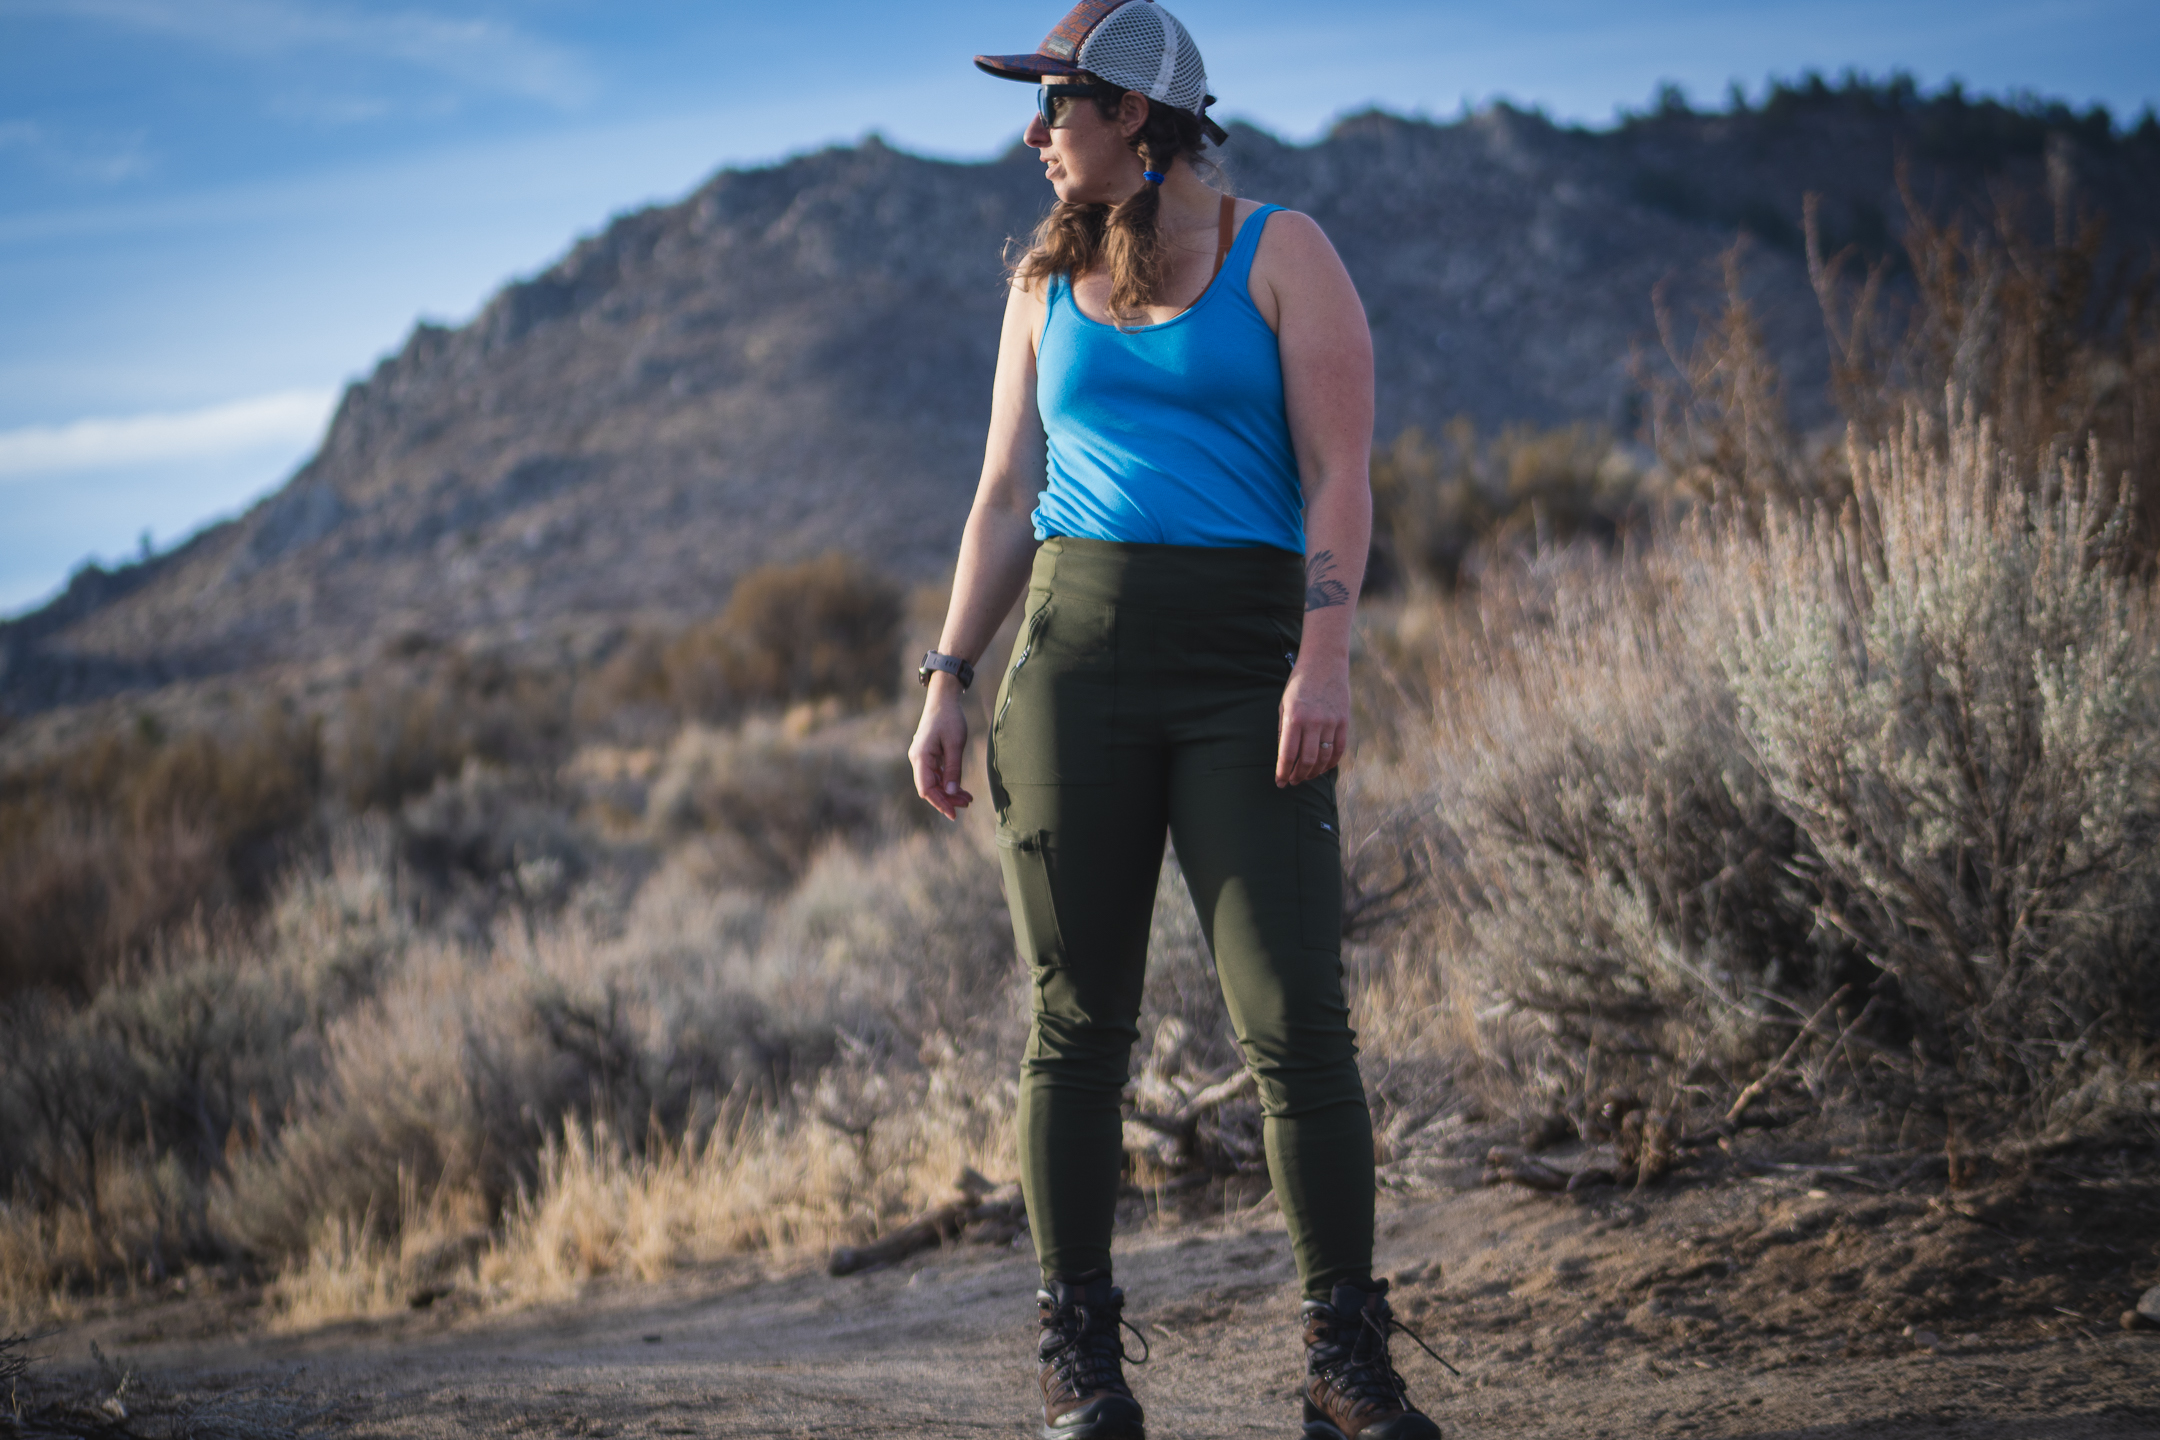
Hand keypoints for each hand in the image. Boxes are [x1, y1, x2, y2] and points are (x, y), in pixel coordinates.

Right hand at [909, 675, 973, 819]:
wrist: (943, 699)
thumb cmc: (950, 718)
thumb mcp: (955, 744)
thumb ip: (953, 769)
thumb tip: (951, 792)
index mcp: (921, 757)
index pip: (926, 789)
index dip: (940, 803)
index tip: (954, 813)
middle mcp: (917, 759)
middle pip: (929, 788)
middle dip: (947, 799)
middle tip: (967, 804)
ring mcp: (922, 757)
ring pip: (933, 782)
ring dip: (948, 791)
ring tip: (967, 798)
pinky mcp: (928, 755)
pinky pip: (935, 774)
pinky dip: (947, 782)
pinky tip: (960, 787)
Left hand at [1276, 662, 1348, 786]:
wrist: (1324, 663)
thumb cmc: (1299, 684)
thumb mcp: (1284, 704)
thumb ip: (1284, 730)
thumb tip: (1285, 756)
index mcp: (1294, 717)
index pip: (1288, 754)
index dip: (1283, 772)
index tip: (1280, 782)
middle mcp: (1313, 722)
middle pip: (1306, 760)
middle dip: (1298, 776)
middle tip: (1293, 781)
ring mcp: (1330, 722)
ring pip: (1323, 757)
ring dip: (1313, 772)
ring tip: (1306, 777)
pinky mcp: (1344, 721)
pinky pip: (1338, 749)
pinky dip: (1331, 762)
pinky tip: (1323, 768)